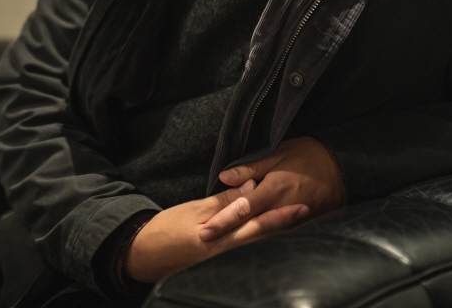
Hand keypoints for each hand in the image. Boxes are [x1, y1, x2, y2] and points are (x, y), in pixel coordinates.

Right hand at [124, 186, 308, 283]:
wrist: (145, 254)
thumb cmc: (167, 228)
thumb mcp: (195, 209)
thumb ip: (226, 200)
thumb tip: (252, 186)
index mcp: (219, 237)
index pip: (255, 224)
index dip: (279, 215)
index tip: (299, 205)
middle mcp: (225, 253)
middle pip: (262, 237)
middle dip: (285, 224)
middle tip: (306, 211)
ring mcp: (223, 261)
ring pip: (257, 245)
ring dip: (276, 233)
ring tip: (296, 221)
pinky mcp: (219, 264)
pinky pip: (246, 251)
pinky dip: (260, 241)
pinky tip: (270, 235)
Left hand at [200, 136, 343, 241]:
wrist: (341, 166)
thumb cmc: (307, 155)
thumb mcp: (278, 154)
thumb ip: (250, 168)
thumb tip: (224, 177)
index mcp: (273, 189)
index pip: (242, 208)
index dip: (223, 220)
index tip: (205, 230)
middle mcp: (282, 207)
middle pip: (249, 226)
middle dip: (227, 234)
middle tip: (205, 242)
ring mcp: (293, 219)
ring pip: (264, 234)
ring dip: (243, 240)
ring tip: (220, 247)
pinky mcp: (304, 224)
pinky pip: (281, 235)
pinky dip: (265, 240)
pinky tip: (250, 245)